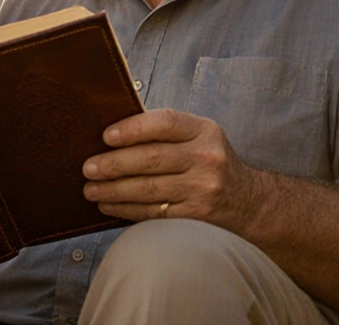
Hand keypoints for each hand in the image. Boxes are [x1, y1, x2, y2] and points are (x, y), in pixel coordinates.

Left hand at [81, 108, 264, 233]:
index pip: (165, 123)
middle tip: (88, 168)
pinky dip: (126, 209)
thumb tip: (112, 133)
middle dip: (113, 164)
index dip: (132, 128)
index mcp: (205, 130)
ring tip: (90, 189)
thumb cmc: (211, 162)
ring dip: (113, 190)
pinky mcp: (196, 217)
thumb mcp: (200, 137)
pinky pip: (153, 213)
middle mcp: (207, 158)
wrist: (250, 202)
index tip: (106, 136)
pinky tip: (108, 205)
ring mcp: (203, 190)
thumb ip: (167, 132)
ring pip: (148, 189)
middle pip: (151, 159)